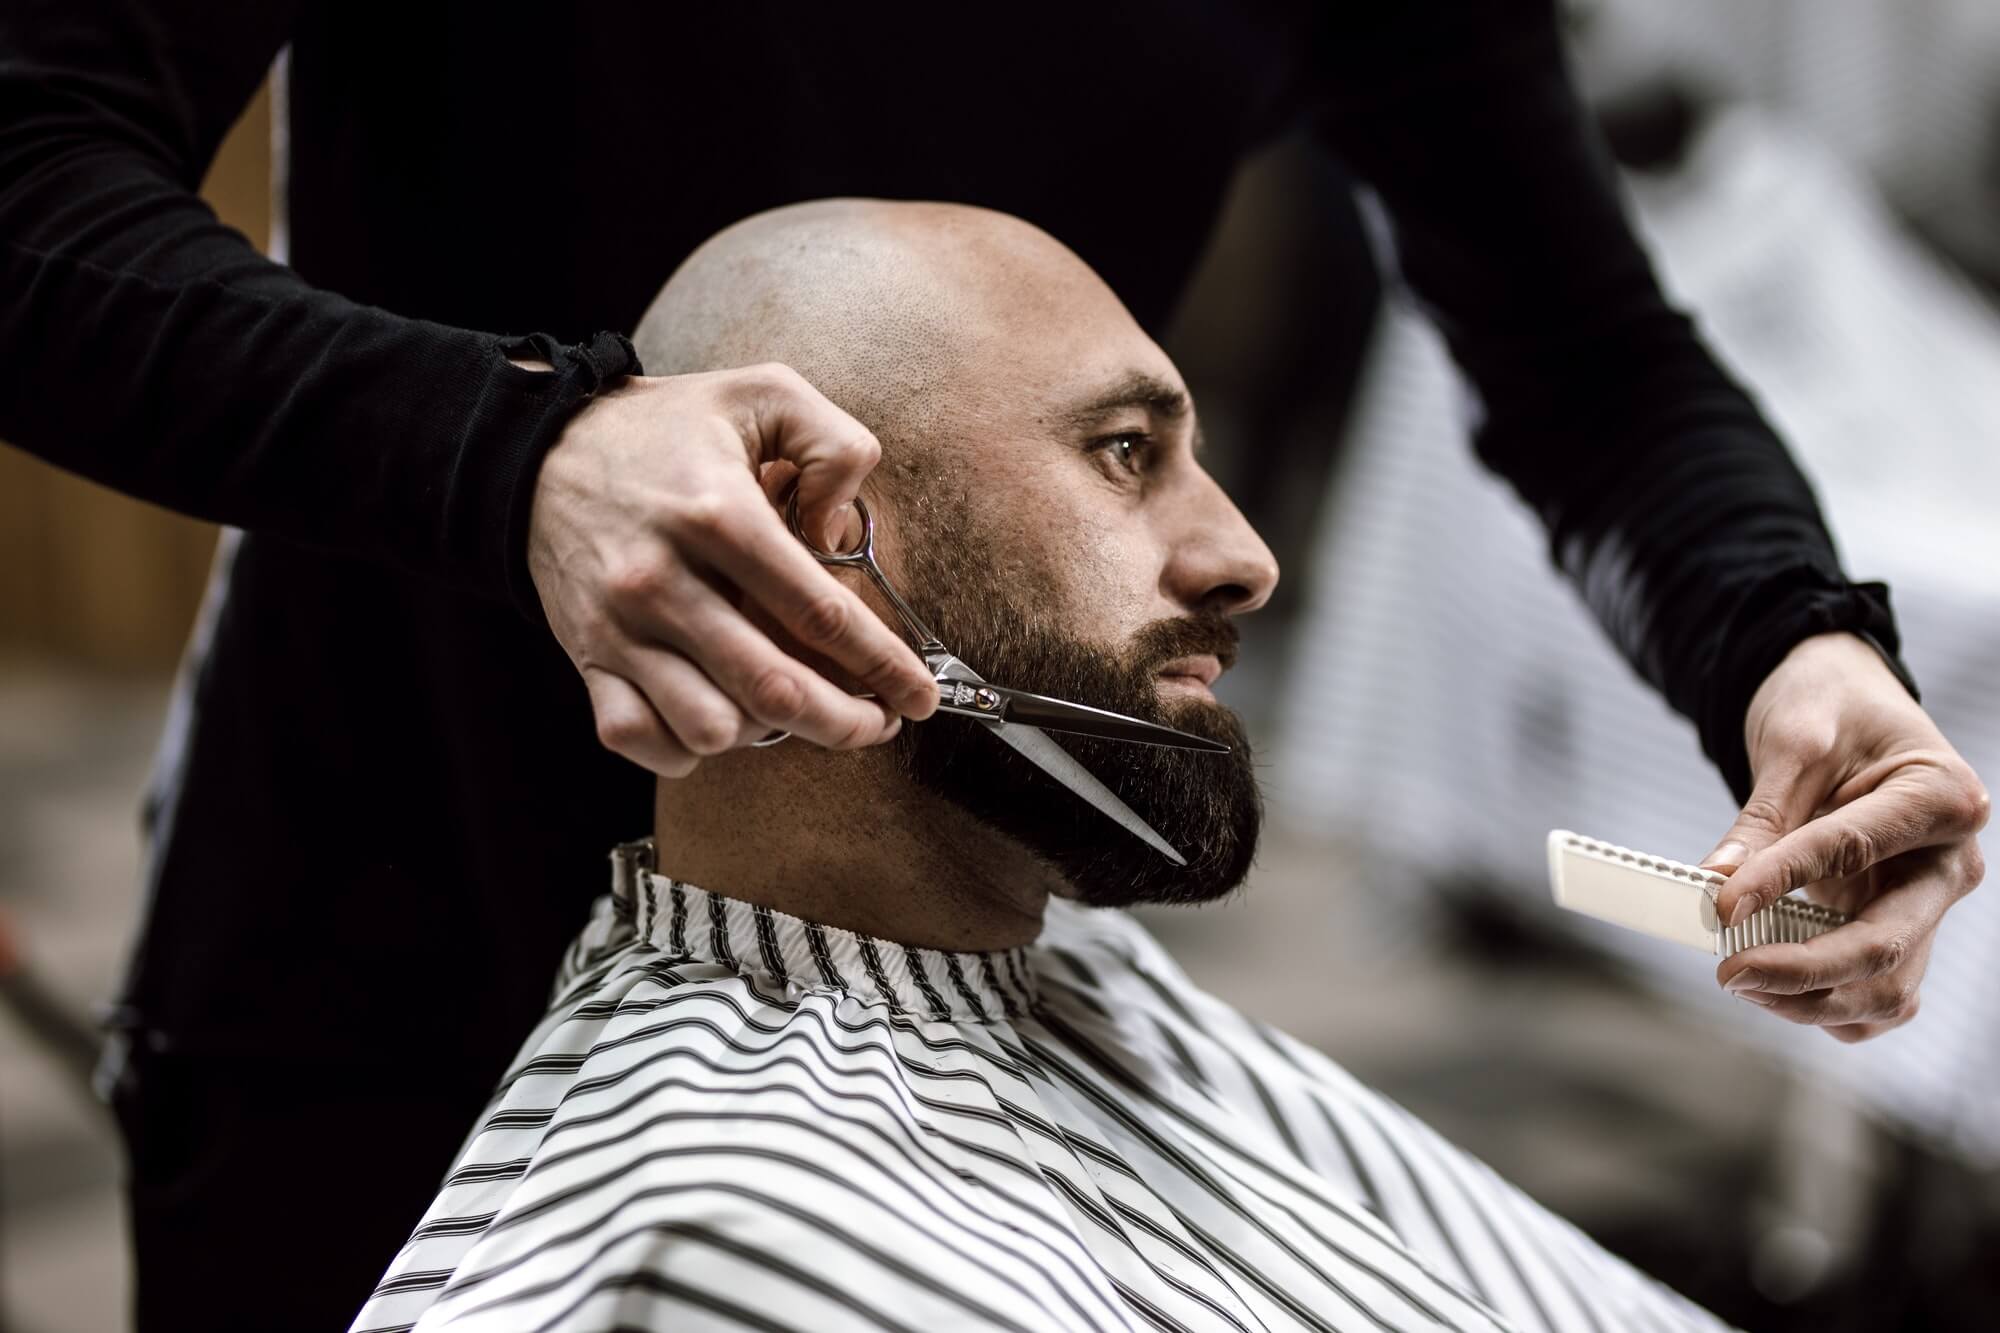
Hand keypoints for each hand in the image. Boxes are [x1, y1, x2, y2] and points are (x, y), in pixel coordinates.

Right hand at [526, 362, 937, 776]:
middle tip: (879, 723)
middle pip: (775, 690)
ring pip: (712, 726)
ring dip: (768, 734)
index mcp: (717, 514)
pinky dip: (688, 748)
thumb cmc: (668, 428)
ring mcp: (618, 627)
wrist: (538, 451)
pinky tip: (722, 720)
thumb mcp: (763, 393)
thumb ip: (833, 446)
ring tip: (793, 707)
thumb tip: (841, 536)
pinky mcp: (586, 657)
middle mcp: (662, 580)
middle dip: (846, 722)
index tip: (918, 694)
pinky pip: (639, 738)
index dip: (882, 665)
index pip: (819, 614)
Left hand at [1702, 632, 1988, 1040]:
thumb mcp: (1794, 741)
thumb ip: (1763, 817)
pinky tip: (1772, 989)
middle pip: (1885, 946)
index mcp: (1940, 798)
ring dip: (1811, 1001)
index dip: (1780, 882)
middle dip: (1802, 971)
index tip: (1720, 906)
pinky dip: (1827, 1005)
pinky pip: (1878, 994)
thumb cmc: (1832, 709)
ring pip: (1887, 990)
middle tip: (1728, 974)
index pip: (1852, 851)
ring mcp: (1929, 903)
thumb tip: (1718, 883)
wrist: (1850, 705)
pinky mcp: (1903, 928)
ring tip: (1739, 981)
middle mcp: (1950, 863)